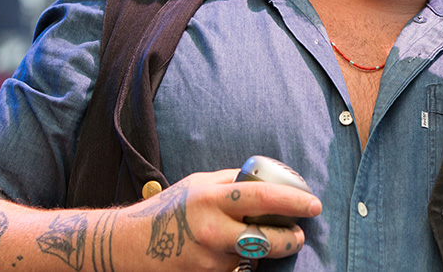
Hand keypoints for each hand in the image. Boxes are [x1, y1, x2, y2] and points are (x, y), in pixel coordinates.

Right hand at [125, 169, 321, 270]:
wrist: (128, 245)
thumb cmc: (167, 211)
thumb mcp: (198, 185)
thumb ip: (230, 182)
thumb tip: (267, 179)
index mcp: (212, 198)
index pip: (265, 197)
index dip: (295, 201)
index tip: (313, 204)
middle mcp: (212, 230)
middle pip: (268, 239)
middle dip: (291, 238)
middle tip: (299, 233)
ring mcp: (209, 260)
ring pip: (254, 258)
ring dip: (264, 252)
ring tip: (263, 241)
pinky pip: (235, 270)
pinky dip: (241, 263)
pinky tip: (231, 254)